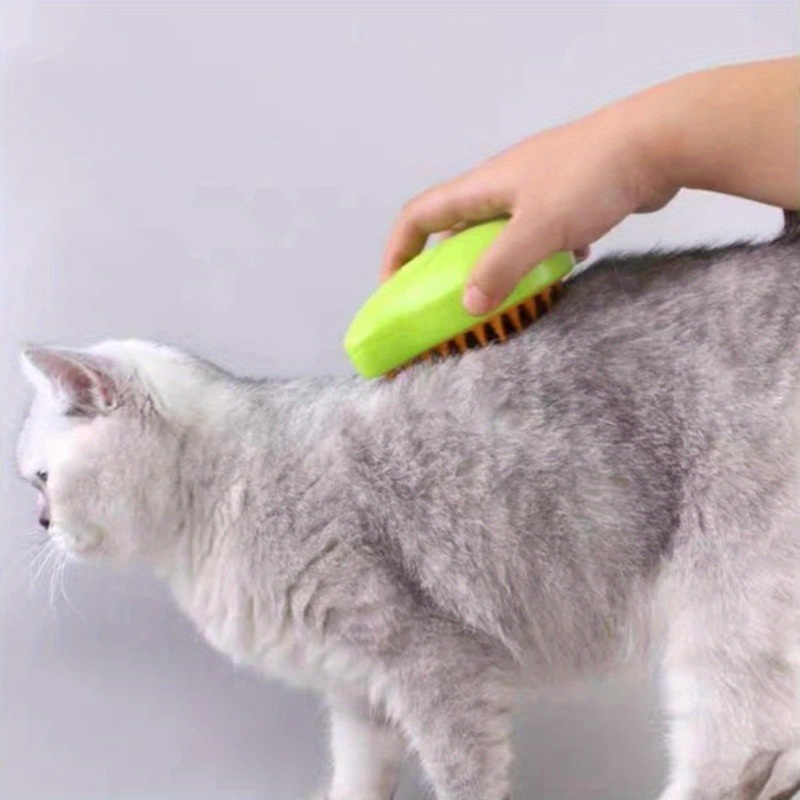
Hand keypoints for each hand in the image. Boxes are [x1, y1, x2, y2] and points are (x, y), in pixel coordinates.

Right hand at [380, 100, 676, 315]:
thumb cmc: (589, 178)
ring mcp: (536, 192)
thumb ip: (499, 268)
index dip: (397, 251)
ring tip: (501, 301)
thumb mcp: (537, 229)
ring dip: (495, 268)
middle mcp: (502, 187)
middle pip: (456, 230)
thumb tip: (469, 306)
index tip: (394, 289)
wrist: (657, 143)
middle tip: (449, 306)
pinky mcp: (568, 200)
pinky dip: (537, 260)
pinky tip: (556, 276)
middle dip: (446, 269)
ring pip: (499, 236)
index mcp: (482, 186)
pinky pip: (538, 237)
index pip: (418, 215)